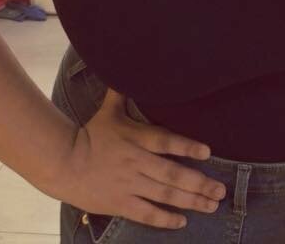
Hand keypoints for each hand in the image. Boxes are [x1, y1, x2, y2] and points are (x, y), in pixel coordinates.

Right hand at [58, 88, 225, 228]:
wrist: (63, 163)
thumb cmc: (91, 134)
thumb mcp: (110, 110)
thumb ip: (124, 91)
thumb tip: (132, 63)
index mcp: (135, 138)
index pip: (164, 141)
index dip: (186, 147)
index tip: (208, 152)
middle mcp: (136, 162)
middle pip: (171, 174)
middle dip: (199, 183)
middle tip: (220, 190)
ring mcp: (129, 185)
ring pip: (164, 195)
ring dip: (190, 201)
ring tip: (211, 205)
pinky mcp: (120, 204)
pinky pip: (146, 213)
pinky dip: (165, 219)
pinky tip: (182, 221)